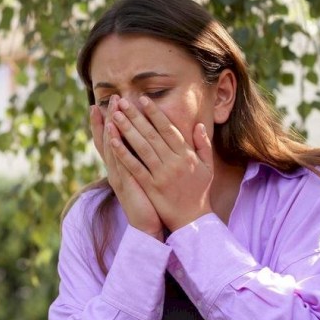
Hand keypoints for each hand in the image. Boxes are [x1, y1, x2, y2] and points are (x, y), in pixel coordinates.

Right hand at [89, 95, 163, 239]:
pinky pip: (118, 162)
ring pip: (111, 147)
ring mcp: (118, 175)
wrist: (147, 226)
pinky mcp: (124, 183)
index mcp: (122, 167)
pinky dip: (114, 147)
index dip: (107, 123)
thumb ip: (143, 160)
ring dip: (110, 127)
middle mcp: (116, 169)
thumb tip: (147, 143)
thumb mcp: (145, 177)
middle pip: (108, 140)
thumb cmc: (149, 202)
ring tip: (110, 109)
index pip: (112, 140)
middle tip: (110, 99)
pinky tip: (112, 133)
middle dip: (109, 119)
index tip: (105, 105)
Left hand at [108, 96, 212, 231]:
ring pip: (142, 148)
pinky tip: (112, 141)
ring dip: (127, 130)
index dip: (154, 113)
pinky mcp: (151, 186)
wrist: (193, 220)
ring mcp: (161, 175)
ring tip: (114, 116)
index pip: (168, 129)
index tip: (143, 99)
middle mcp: (173, 162)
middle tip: (122, 102)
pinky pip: (135, 167)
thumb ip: (203, 145)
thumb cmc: (199, 191)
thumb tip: (198, 125)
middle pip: (152, 135)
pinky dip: (123, 153)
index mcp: (186, 155)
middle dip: (136, 116)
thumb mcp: (207, 167)